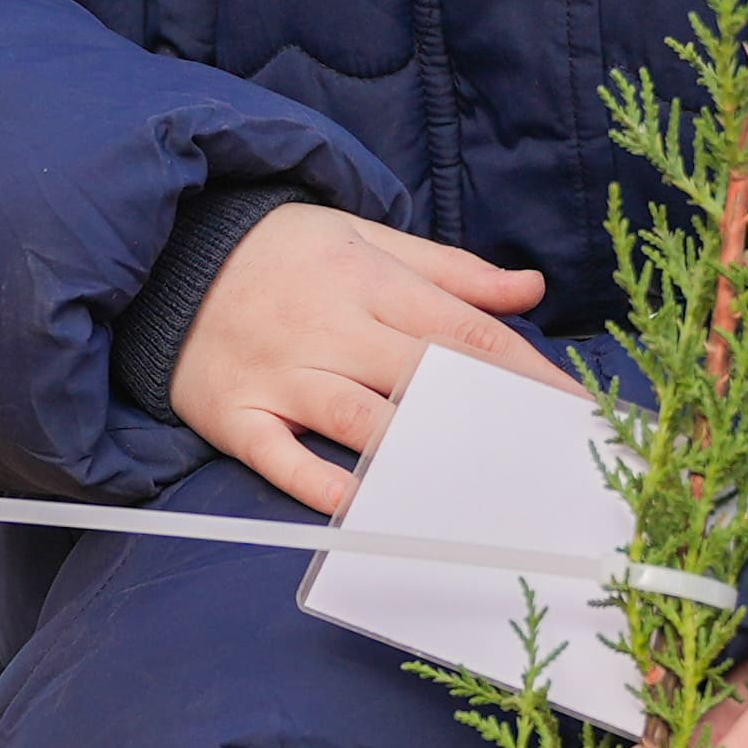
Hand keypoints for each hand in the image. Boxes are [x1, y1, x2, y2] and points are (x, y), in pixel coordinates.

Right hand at [170, 202, 559, 516]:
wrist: (172, 252)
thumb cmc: (288, 253)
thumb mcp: (368, 242)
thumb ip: (452, 272)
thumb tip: (527, 289)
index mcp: (370, 282)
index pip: (464, 330)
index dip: (525, 372)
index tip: (576, 410)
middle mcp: (329, 326)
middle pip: (421, 376)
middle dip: (484, 419)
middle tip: (538, 464)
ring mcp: (279, 371)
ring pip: (355, 416)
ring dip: (410, 452)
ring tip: (466, 492)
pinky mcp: (233, 410)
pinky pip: (275, 453)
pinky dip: (313, 480)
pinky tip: (357, 505)